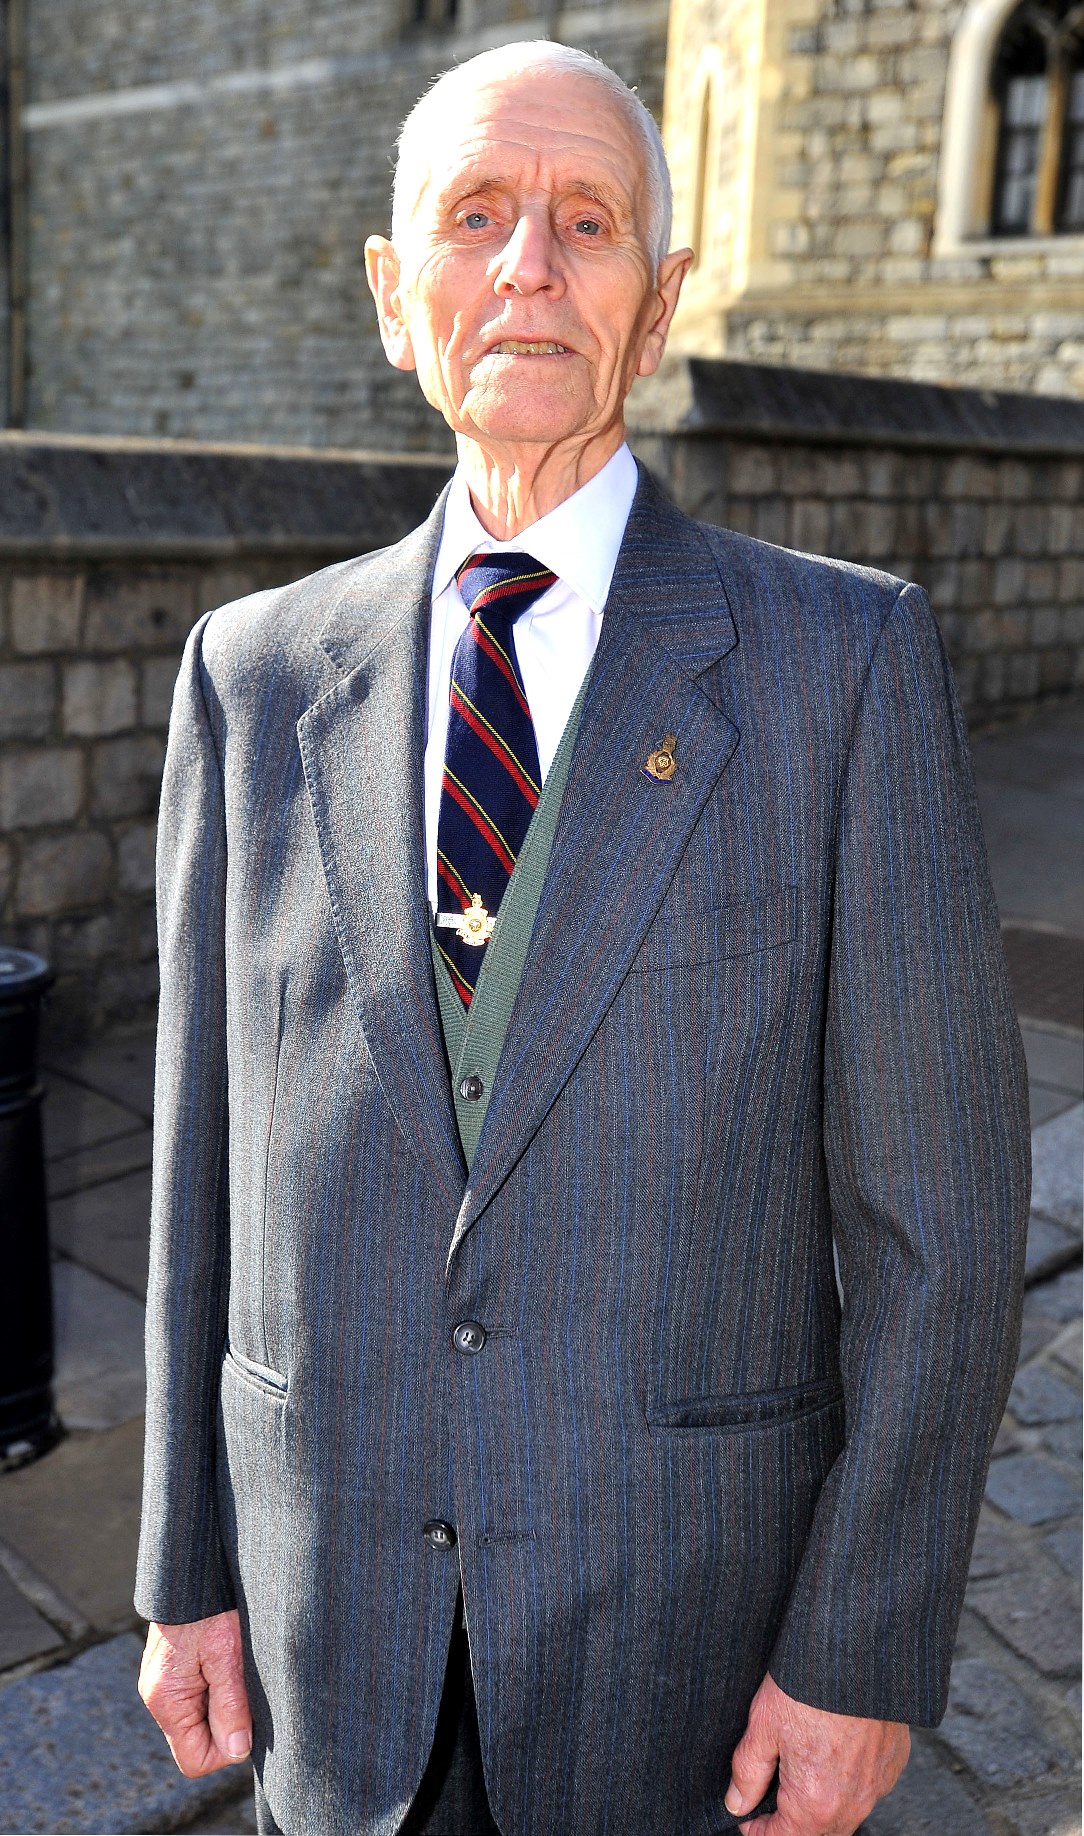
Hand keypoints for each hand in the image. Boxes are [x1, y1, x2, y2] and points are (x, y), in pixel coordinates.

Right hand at [139, 1610, 252, 1777]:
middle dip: (227, 1724)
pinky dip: (216, 1687)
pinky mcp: (172, 1671)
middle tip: (243, 1686)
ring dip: (223, 1703)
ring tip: (234, 1669)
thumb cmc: (209, 1605)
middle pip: (197, 1742)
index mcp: (167, 1700)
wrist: (191, 1569)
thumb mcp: (228, 1654)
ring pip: (199, 1720)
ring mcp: (162, 1684)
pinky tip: (225, 1661)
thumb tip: (237, 1750)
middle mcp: (158, 1698)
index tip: (247, 1719)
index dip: (227, 1749)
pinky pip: (196, 1698)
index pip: (195, 1760)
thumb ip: (231, 1705)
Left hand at [725, 1672, 909, 1835]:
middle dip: (791, 1821)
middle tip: (770, 1790)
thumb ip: (747, 1772)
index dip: (757, 1830)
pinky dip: (847, 1780)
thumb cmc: (809, 1685)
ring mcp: (877, 1784)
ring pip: (844, 1813)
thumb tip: (737, 1803)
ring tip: (801, 1765)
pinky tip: (832, 1750)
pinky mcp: (893, 1761)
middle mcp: (852, 1803)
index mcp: (815, 1803)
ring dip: (820, 1802)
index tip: (745, 1814)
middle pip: (816, 1832)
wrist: (858, 1650)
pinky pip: (866, 1787)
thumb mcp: (763, 1725)